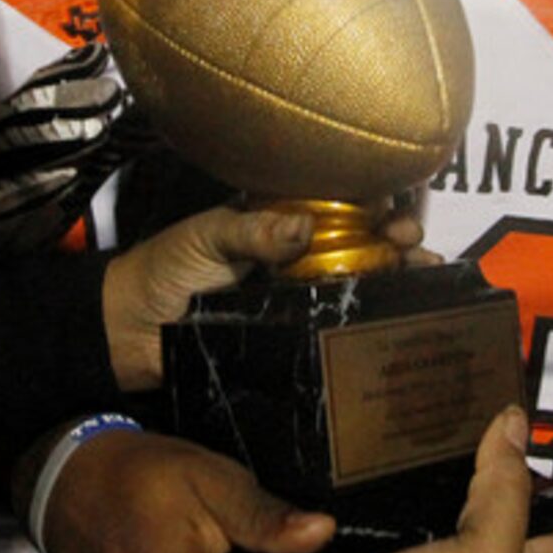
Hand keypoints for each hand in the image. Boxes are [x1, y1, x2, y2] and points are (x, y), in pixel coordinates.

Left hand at [102, 204, 427, 389]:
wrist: (126, 331)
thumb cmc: (161, 270)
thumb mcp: (205, 236)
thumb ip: (252, 230)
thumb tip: (305, 226)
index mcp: (278, 226)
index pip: (340, 211)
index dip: (377, 211)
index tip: (400, 219)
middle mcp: (295, 262)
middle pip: (360, 251)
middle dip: (399, 250)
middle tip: (421, 254)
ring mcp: (294, 303)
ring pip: (353, 292)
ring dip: (393, 289)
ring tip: (426, 288)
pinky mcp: (286, 342)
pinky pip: (329, 334)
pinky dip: (361, 331)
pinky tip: (392, 332)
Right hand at [353, 407, 552, 552]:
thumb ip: (505, 491)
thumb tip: (514, 425)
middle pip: (502, 509)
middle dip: (499, 466)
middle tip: (486, 418)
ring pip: (446, 506)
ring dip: (441, 473)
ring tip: (432, 428)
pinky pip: (395, 514)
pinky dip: (391, 489)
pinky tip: (382, 466)